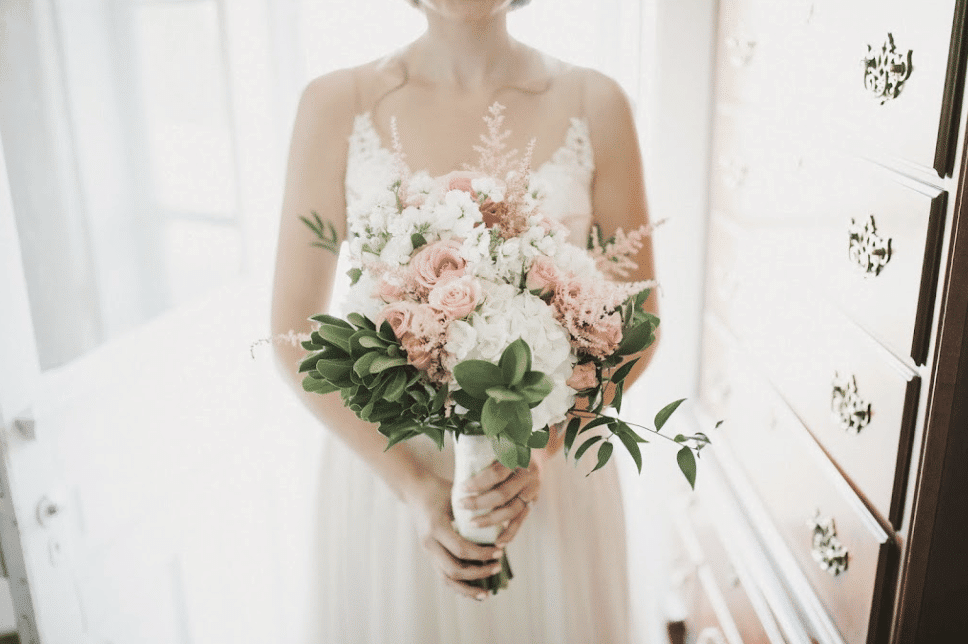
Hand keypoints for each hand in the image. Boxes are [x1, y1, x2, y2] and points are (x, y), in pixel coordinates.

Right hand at [406, 474, 505, 599]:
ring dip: (467, 588)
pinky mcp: (430, 555)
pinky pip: (443, 576)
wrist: (415, 491)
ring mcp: (427, 551)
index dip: (482, 555)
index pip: (461, 549)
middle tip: (497, 567)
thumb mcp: (456, 496)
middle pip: (454, 569)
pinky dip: (459, 586)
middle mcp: (429, 543)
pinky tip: (473, 591)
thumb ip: (474, 510)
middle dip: (478, 573)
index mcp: (436, 527)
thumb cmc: (440, 490)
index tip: (499, 551)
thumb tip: (501, 524)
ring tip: (486, 594)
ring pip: (446, 579)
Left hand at [458, 457, 541, 547]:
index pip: (496, 474)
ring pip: (512, 510)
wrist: (536, 451)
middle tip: (461, 505)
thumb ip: (484, 454)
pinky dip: (510, 533)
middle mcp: (527, 475)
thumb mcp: (500, 444)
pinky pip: (521, 520)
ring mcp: (532, 491)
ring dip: (491, 520)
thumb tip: (459, 464)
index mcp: (517, 459)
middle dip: (479, 503)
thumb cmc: (509, 448)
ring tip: (472, 524)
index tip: (461, 488)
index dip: (478, 482)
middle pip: (502, 494)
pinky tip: (497, 542)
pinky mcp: (533, 503)